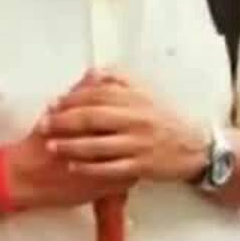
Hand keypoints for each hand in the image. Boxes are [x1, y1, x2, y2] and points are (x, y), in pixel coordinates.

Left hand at [37, 70, 207, 184]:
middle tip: (43, 125)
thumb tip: (92, 72)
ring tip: (51, 146)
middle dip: (63, 121)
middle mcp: (137, 119)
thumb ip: (119, 81)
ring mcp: (139, 144)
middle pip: (92, 117)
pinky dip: (90, 167)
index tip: (52, 105)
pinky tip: (73, 166)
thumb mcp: (146, 94)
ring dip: (71, 145)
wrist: (196, 147)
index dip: (71, 100)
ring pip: (99, 144)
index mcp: (136, 99)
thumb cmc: (164, 119)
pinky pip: (111, 168)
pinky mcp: (142, 166)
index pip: (97, 95)